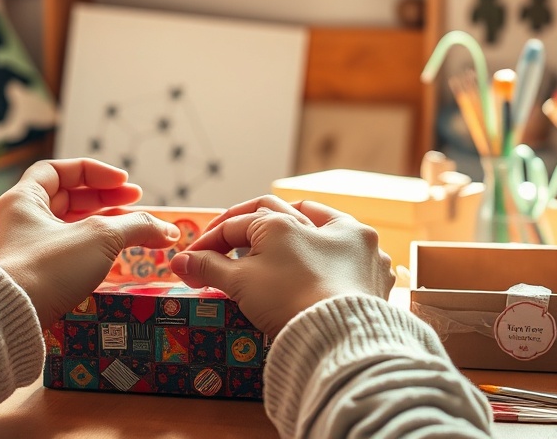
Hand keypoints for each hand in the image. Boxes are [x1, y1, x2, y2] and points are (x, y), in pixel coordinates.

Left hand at [0, 158, 179, 328]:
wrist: (8, 320)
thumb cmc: (47, 268)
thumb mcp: (99, 238)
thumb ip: (136, 227)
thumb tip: (169, 230)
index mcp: (24, 199)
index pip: (60, 171)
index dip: (96, 173)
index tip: (125, 183)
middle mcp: (18, 221)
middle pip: (66, 199)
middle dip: (104, 201)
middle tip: (137, 205)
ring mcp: (21, 252)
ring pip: (66, 229)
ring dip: (101, 227)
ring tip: (132, 233)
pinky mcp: (29, 279)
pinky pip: (63, 254)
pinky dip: (88, 251)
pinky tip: (111, 261)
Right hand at [169, 196, 394, 336]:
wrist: (340, 342)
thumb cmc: (289, 304)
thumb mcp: (241, 282)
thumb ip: (209, 266)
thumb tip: (180, 262)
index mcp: (289, 220)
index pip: (239, 224)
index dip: (211, 242)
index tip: (192, 261)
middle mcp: (328, 223)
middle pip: (276, 213)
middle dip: (248, 226)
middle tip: (225, 244)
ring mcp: (359, 246)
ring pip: (319, 227)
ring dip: (294, 232)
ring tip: (272, 249)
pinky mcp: (376, 271)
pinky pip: (348, 254)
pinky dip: (329, 257)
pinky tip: (320, 266)